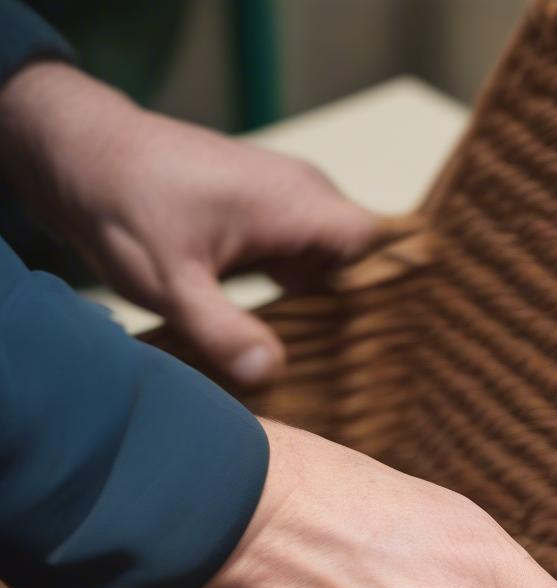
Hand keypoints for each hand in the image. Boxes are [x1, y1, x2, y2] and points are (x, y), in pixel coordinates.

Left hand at [0, 61, 376, 384]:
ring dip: (329, 306)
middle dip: (358, 311)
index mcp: (297, 203)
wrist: (83, 156)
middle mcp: (304, 195)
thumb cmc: (125, 207)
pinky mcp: (269, 215)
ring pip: (335, 262)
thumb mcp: (170, 282)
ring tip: (326, 359)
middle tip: (352, 368)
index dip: (387, 292)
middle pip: (361, 260)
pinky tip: (290, 334)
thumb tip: (271, 375)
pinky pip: (307, 259)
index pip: (378, 245)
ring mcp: (288, 202)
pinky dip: (303, 294)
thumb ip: (222, 330)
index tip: (380, 343)